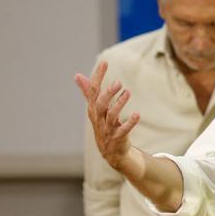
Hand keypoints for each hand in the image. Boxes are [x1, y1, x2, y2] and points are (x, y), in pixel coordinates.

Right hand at [74, 61, 143, 180]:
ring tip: (128, 92)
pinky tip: (138, 115)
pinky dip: (130, 123)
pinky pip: (123, 130)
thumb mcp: (96, 109)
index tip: (104, 62)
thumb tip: (77, 75)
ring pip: (111, 116)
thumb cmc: (104, 126)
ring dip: (119, 104)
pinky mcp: (117, 138)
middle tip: (118, 82)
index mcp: (93, 109)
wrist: (112, 152)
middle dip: (108, 93)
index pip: (93, 91)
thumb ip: (88, 92)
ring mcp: (107, 129)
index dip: (98, 77)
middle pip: (100, 104)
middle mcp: (99, 118)